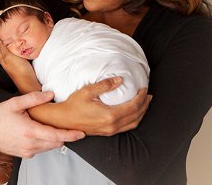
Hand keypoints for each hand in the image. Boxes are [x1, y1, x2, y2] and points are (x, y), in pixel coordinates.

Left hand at [0, 38, 40, 93]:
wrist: (29, 82)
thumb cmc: (19, 70)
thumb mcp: (9, 57)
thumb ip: (3, 48)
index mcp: (2, 57)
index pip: (1, 44)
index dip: (5, 38)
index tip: (10, 32)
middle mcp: (6, 60)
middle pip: (8, 47)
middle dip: (12, 42)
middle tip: (17, 35)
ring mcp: (14, 62)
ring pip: (14, 51)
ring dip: (17, 46)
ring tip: (21, 40)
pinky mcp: (21, 64)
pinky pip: (20, 54)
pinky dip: (21, 50)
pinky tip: (25, 48)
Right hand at [0, 91, 85, 157]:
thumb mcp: (15, 103)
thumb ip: (34, 98)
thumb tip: (50, 94)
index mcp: (30, 131)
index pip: (56, 135)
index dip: (70, 135)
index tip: (81, 133)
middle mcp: (30, 144)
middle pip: (56, 143)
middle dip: (63, 135)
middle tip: (65, 124)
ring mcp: (28, 151)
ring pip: (49, 147)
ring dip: (53, 138)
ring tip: (49, 126)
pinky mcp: (25, 154)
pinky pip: (41, 149)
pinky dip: (44, 142)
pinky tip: (39, 132)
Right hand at [28, 77, 150, 134]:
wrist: (63, 120)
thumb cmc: (73, 105)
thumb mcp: (88, 91)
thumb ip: (105, 85)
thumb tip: (120, 80)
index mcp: (110, 115)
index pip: (133, 106)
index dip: (141, 97)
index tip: (144, 88)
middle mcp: (112, 125)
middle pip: (136, 115)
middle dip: (145, 105)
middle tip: (149, 95)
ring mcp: (109, 130)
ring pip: (133, 123)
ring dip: (141, 113)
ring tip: (145, 103)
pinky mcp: (106, 132)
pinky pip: (126, 127)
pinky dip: (134, 119)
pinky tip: (133, 112)